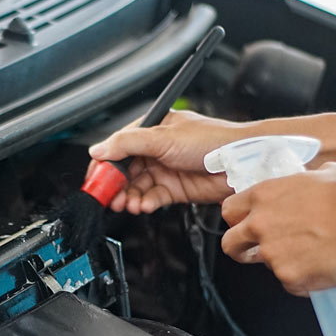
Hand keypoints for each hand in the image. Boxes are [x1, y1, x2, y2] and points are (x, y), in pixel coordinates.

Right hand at [87, 110, 252, 212]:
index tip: (95, 179)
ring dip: (129, 196)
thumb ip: (127, 144)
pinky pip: (152, 198)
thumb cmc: (212, 140)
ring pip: (137, 186)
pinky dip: (145, 203)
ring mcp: (165, 169)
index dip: (104, 164)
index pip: (117, 147)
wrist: (240, 163)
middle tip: (108, 197)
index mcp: (151, 130)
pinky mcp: (175, 189)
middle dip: (115, 185)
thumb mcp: (163, 137)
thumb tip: (99, 149)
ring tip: (128, 204)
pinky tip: (144, 205)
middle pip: (124, 170)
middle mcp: (156, 149)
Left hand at [219, 162, 335, 294]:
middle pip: (231, 244)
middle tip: (259, 250)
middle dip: (241, 249)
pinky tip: (322, 266)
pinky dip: (303, 279)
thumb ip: (297, 187)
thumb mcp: (318, 175)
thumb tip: (301, 189)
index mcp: (264, 196)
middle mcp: (260, 225)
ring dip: (282, 262)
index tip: (248, 224)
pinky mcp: (289, 277)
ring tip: (311, 253)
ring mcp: (272, 254)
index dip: (238, 220)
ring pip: (265, 265)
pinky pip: (289, 283)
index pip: (230, 210)